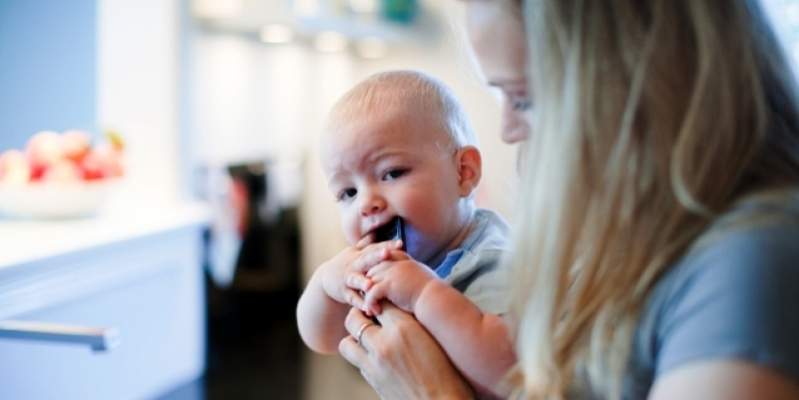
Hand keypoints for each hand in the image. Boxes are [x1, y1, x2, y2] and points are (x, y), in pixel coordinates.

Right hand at [318, 238, 403, 310]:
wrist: (326, 279)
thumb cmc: (347, 264)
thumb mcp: (355, 252)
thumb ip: (367, 243)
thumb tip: (379, 228)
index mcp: (361, 255)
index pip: (375, 248)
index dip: (387, 245)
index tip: (401, 243)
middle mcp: (354, 264)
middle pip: (366, 259)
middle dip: (376, 256)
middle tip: (387, 253)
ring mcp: (348, 278)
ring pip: (356, 280)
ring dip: (363, 282)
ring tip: (370, 285)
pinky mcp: (344, 293)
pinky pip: (353, 299)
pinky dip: (361, 304)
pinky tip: (370, 309)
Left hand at [338, 304, 473, 399]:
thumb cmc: (450, 374)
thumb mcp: (435, 340)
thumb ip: (415, 325)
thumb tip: (402, 316)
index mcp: (404, 328)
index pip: (380, 301)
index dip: (381, 301)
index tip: (384, 304)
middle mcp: (383, 344)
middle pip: (354, 318)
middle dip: (359, 316)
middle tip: (370, 319)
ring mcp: (374, 365)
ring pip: (347, 343)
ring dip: (354, 339)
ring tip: (369, 340)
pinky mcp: (372, 382)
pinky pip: (357, 363)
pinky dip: (362, 357)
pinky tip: (376, 358)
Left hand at [363, 257, 438, 314]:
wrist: (435, 298)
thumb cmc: (433, 292)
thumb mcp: (424, 276)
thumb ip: (414, 273)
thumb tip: (415, 279)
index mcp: (403, 260)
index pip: (383, 260)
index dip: (377, 271)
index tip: (373, 283)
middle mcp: (395, 264)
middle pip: (373, 270)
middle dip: (368, 284)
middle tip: (367, 298)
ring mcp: (390, 273)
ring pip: (369, 282)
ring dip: (367, 296)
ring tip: (368, 309)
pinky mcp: (387, 285)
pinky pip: (371, 293)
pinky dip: (370, 303)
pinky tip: (373, 312)